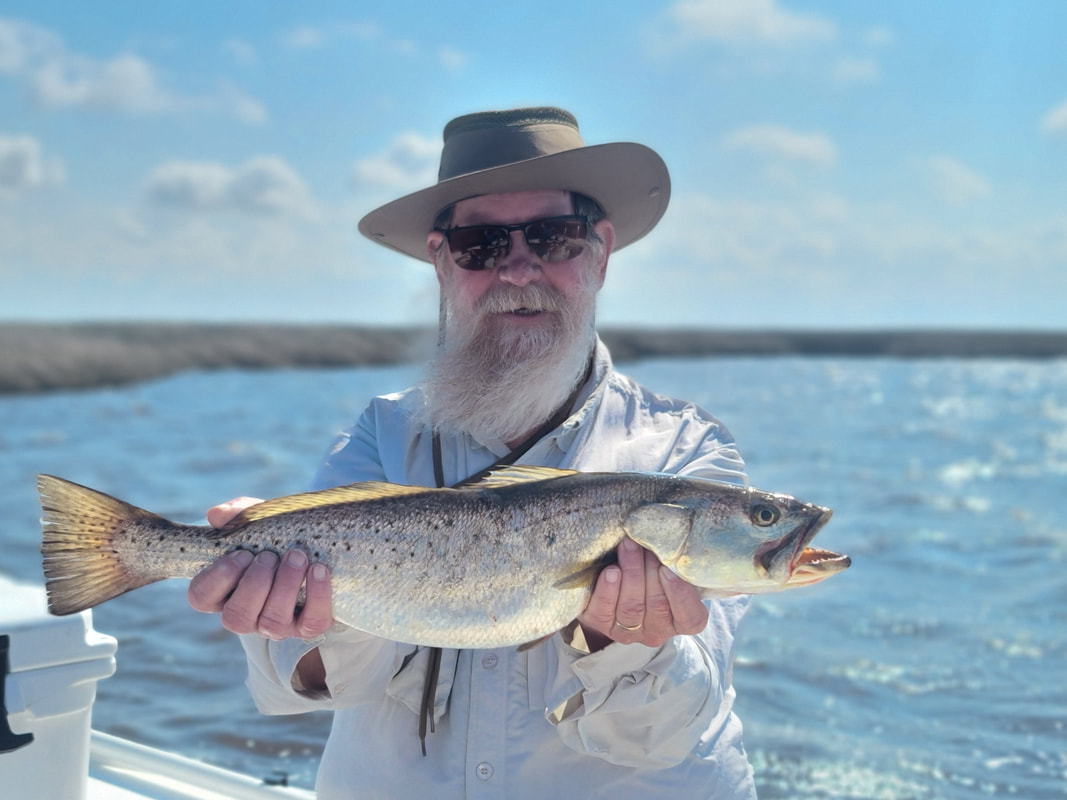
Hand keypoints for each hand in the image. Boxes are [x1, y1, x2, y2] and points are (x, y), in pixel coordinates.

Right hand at [187, 497, 333, 641]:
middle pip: (236, 617)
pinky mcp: (308, 626)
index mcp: (224, 591)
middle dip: (255, 583)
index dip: (218, 578)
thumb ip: (236, 515)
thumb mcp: (257, 522)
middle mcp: (247, 615)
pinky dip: (317, 596)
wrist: (317, 546)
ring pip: (272, 622)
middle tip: (269, 555)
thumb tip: (216, 515)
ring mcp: (277, 625)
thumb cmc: (276, 537)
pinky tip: (319, 569)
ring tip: (297, 557)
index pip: (202, 597)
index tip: (241, 553)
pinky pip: (312, 622)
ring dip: (285, 586)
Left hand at [576, 537, 708, 650]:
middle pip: (657, 606)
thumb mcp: (668, 566)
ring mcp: (629, 631)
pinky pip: (604, 611)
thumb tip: (672, 539)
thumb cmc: (651, 568)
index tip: (668, 569)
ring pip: (632, 607)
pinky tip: (610, 571)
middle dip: (650, 571)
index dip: (680, 595)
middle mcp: (658, 631)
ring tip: (627, 546)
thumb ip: (675, 561)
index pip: (691, 618)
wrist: (613, 576)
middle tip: (644, 544)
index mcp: (682, 619)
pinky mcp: (602, 624)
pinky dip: (608, 590)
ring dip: (630, 573)